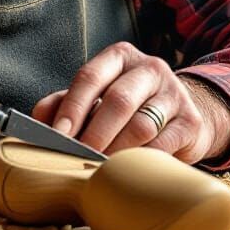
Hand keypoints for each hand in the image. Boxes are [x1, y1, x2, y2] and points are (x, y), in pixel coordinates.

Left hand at [30, 41, 229, 163]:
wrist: (182, 116)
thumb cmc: (128, 108)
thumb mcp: (96, 98)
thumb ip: (65, 104)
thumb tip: (38, 120)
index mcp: (120, 57)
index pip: (90, 77)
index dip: (72, 107)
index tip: (58, 135)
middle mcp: (149, 68)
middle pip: (118, 100)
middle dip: (94, 133)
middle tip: (78, 157)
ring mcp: (174, 93)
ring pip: (142, 124)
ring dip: (117, 150)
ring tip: (100, 168)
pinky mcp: (191, 121)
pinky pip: (164, 145)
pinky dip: (142, 161)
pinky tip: (128, 172)